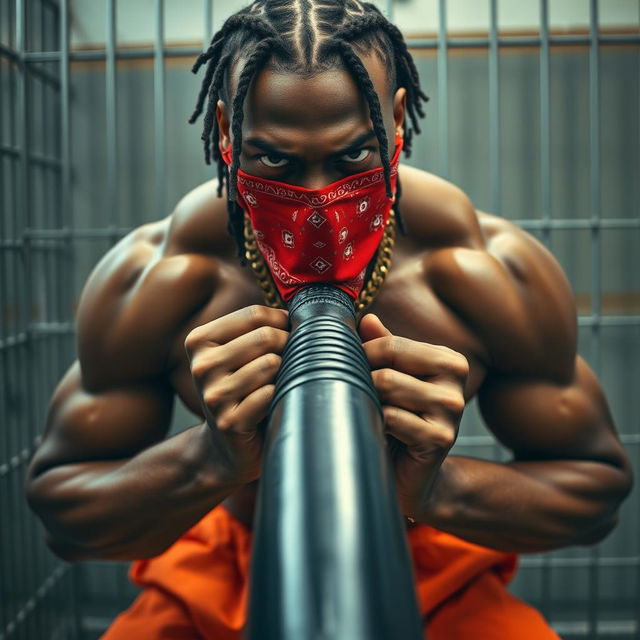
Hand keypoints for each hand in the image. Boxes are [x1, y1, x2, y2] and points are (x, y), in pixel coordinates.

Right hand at [185, 305, 288, 484]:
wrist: (225, 448)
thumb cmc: (242, 392)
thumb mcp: (239, 353)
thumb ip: (259, 328)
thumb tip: (301, 310)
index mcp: (199, 340)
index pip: (254, 314)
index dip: (282, 323)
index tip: (289, 335)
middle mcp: (201, 365)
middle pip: (265, 337)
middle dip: (288, 347)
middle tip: (288, 363)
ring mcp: (213, 395)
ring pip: (271, 364)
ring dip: (284, 374)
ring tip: (277, 385)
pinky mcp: (230, 421)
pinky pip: (270, 394)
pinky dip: (279, 396)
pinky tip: (272, 405)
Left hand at [359, 314, 467, 518]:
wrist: (411, 477)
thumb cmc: (398, 425)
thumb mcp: (392, 381)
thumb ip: (383, 349)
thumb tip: (366, 319)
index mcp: (448, 360)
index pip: (391, 344)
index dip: (363, 357)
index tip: (352, 372)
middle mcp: (456, 380)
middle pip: (389, 362)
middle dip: (365, 379)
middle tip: (359, 397)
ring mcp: (452, 409)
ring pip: (388, 386)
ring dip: (369, 402)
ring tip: (372, 415)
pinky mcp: (441, 438)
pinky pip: (392, 417)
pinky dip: (377, 424)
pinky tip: (381, 434)